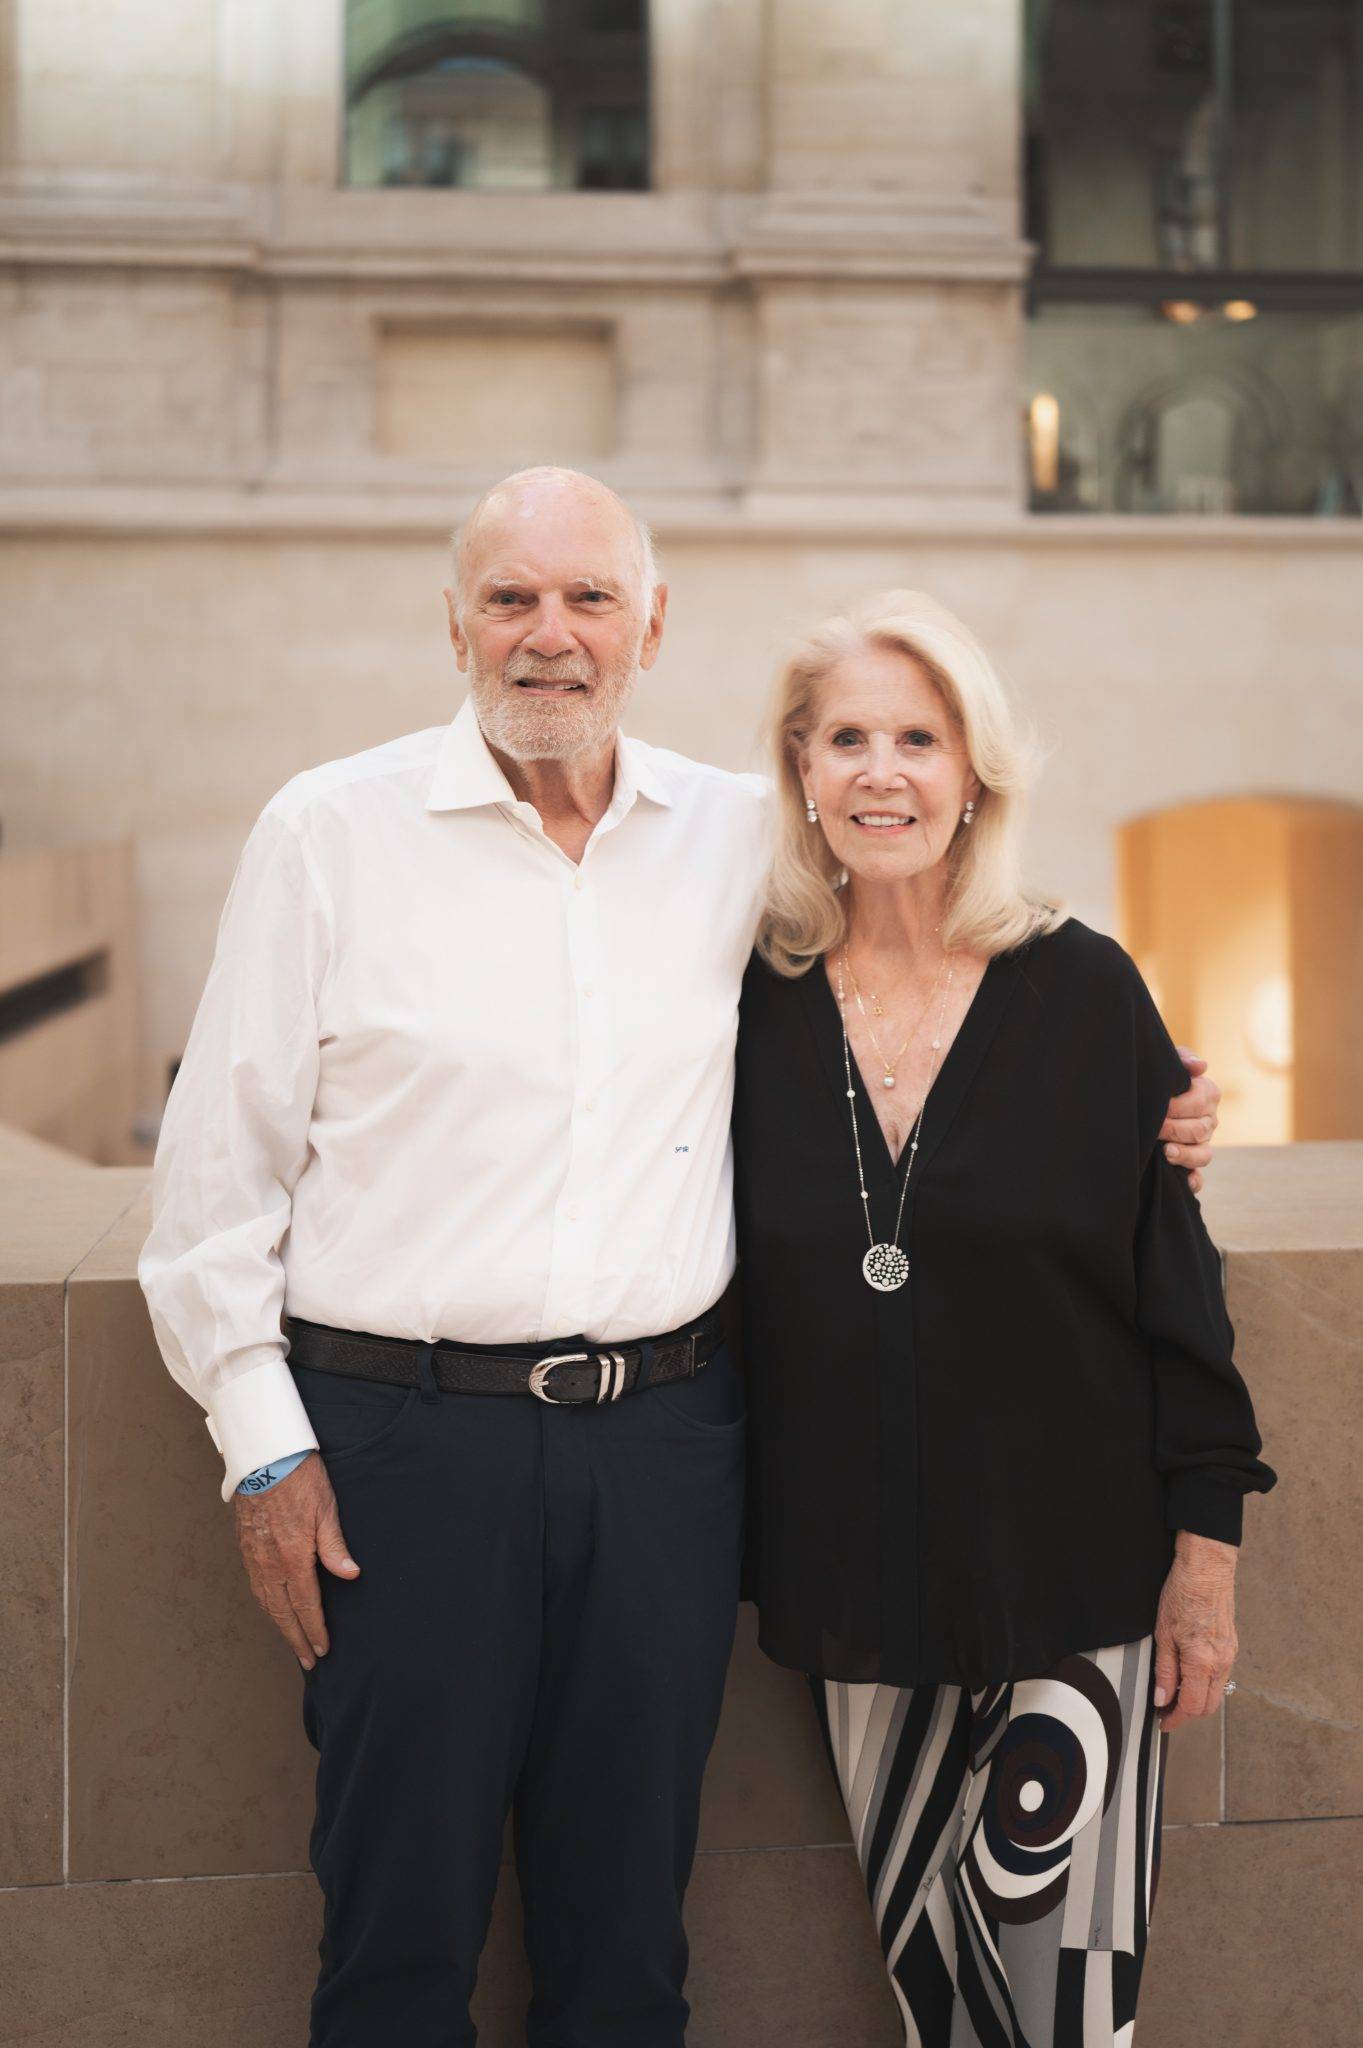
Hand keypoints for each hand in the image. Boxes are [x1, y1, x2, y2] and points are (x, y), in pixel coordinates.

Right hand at [233, 1452, 359, 1667]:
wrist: (264, 1457)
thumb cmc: (300, 1478)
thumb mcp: (326, 1509)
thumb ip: (335, 1547)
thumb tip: (350, 1575)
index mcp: (293, 1557)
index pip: (306, 1605)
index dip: (315, 1630)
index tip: (322, 1650)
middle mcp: (270, 1563)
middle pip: (283, 1612)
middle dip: (297, 1639)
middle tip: (308, 1660)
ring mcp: (254, 1557)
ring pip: (267, 1602)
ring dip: (280, 1625)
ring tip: (292, 1642)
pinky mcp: (246, 1547)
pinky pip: (256, 1586)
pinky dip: (266, 1605)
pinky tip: (272, 1609)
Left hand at [1153, 1530, 1238, 1730]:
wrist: (1207, 1569)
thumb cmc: (1182, 1594)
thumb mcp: (1163, 1634)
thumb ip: (1165, 1671)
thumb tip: (1162, 1699)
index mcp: (1202, 1661)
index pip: (1192, 1706)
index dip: (1176, 1719)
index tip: (1163, 1722)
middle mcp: (1221, 1662)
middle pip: (1208, 1706)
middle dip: (1188, 1714)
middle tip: (1166, 1710)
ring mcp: (1230, 1654)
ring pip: (1216, 1692)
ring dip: (1198, 1699)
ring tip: (1175, 1692)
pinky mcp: (1232, 1646)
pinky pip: (1221, 1675)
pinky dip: (1206, 1683)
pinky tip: (1190, 1674)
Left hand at [1160, 1049, 1220, 1195]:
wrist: (1145, 1093)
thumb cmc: (1160, 1076)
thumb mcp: (1169, 1062)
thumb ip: (1183, 1059)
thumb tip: (1200, 1066)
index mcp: (1208, 1094)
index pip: (1199, 1102)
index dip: (1179, 1106)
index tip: (1160, 1106)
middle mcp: (1209, 1120)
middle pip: (1200, 1129)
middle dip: (1175, 1129)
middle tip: (1155, 1128)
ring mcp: (1202, 1143)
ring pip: (1203, 1154)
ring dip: (1186, 1155)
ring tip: (1167, 1152)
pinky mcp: (1192, 1162)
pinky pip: (1199, 1176)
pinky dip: (1194, 1181)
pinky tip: (1186, 1182)